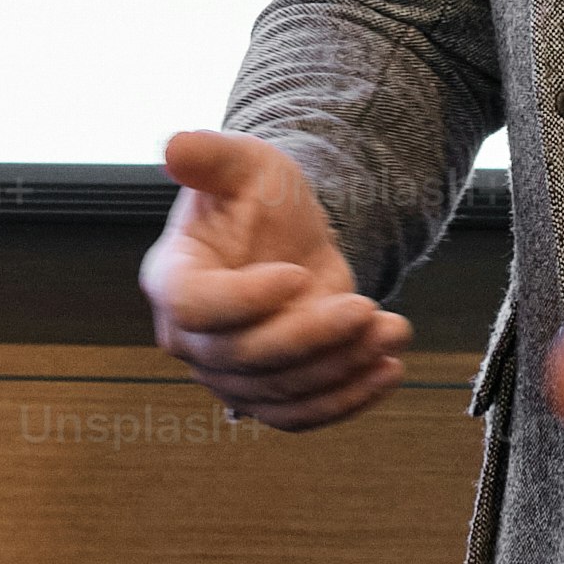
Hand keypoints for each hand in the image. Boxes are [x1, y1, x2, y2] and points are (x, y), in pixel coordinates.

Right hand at [141, 129, 405, 427]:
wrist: (293, 238)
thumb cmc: (259, 197)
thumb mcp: (245, 163)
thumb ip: (211, 155)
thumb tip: (174, 147)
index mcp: (173, 277)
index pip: (194, 306)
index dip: (245, 299)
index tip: (298, 274)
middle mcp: (189, 336)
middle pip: (244, 357)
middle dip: (311, 336)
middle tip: (366, 307)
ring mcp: (225, 374)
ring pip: (279, 391)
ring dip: (341, 366)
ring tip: (391, 330)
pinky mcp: (265, 397)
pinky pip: (299, 416)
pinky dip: (347, 401)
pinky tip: (388, 369)